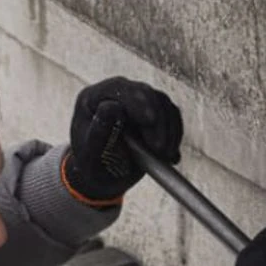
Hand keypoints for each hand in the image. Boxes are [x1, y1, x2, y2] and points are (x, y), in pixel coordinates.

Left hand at [65, 78, 181, 202]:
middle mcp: (116, 94)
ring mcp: (136, 102)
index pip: (119, 89)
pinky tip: (170, 156)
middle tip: (159, 149)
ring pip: (163, 104)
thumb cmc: (92, 164)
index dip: (138, 102)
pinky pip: (172, 117)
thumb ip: (99, 129)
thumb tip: (111, 106)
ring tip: (164, 156)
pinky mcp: (154, 112)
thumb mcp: (91, 152)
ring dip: (169, 130)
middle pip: (146, 94)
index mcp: (93, 98)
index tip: (150, 120)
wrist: (103, 176)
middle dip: (158, 121)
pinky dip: (174, 136)